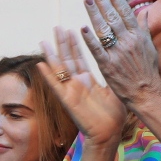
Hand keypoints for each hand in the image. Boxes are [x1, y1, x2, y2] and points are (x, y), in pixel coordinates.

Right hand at [38, 28, 126, 146]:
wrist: (110, 133)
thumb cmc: (114, 115)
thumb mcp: (115, 90)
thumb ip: (114, 75)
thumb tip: (120, 62)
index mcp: (88, 81)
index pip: (80, 58)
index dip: (76, 44)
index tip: (73, 29)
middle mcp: (77, 84)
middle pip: (68, 59)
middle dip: (63, 43)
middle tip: (57, 27)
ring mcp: (71, 92)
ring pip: (59, 69)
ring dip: (51, 55)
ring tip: (44, 40)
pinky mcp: (67, 100)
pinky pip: (56, 86)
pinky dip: (47, 75)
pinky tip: (40, 64)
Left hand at [81, 0, 160, 110]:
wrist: (146, 93)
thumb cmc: (148, 70)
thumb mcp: (150, 47)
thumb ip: (144, 29)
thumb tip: (143, 12)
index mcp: (138, 35)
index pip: (125, 11)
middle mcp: (128, 41)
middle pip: (112, 16)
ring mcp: (117, 53)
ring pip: (104, 29)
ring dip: (94, 13)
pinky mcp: (108, 66)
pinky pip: (97, 50)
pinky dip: (90, 40)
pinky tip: (82, 28)